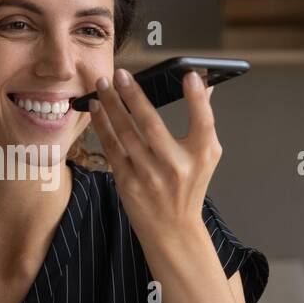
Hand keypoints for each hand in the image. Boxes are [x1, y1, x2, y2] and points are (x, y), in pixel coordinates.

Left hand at [76, 61, 221, 252]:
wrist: (172, 229)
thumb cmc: (189, 186)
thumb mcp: (206, 156)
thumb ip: (204, 119)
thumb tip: (204, 83)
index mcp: (202, 155)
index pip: (203, 123)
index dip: (198, 99)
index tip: (189, 76)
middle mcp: (176, 166)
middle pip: (152, 124)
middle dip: (133, 96)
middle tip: (120, 74)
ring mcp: (150, 176)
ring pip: (126, 134)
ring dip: (111, 106)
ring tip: (102, 86)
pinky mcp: (128, 183)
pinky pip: (112, 148)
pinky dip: (102, 126)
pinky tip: (97, 109)